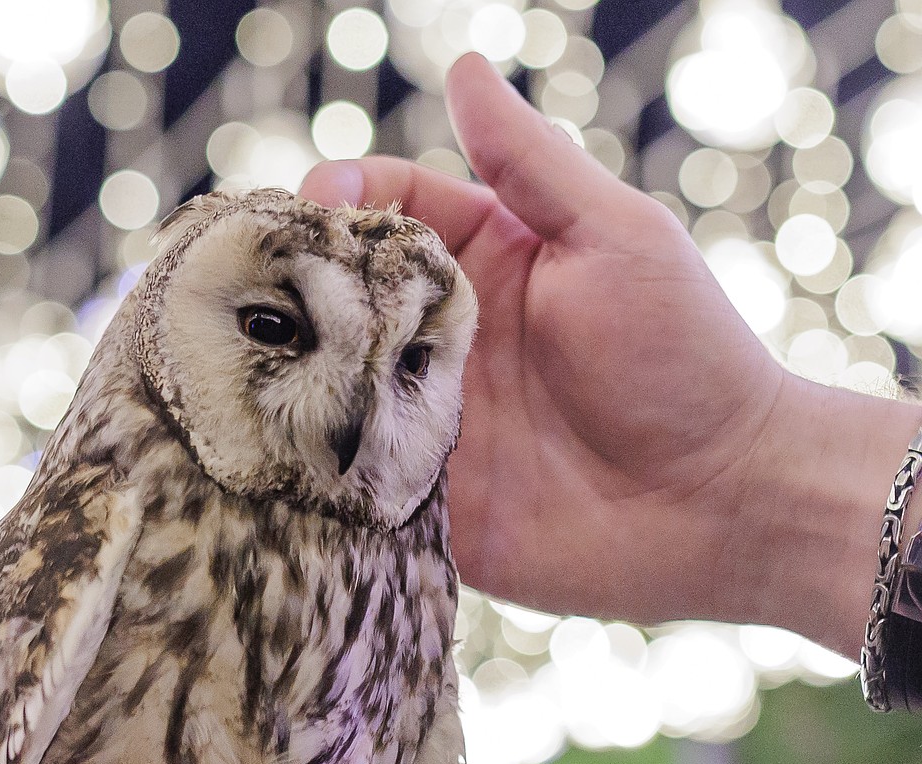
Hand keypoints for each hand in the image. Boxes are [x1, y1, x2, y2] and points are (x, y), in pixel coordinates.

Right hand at [301, 54, 919, 656]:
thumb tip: (463, 66)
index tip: (312, 203)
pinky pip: (350, 476)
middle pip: (347, 296)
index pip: (394, 211)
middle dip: (298, 283)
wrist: (717, 503)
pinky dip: (312, 462)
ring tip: (241, 359)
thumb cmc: (683, 359)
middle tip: (253, 282)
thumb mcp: (615, 240)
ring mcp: (429, 421)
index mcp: (489, 266)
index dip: (346, 198)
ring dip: (290, 372)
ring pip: (332, 385)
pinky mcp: (421, 498)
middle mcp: (446, 340)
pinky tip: (271, 446)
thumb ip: (531, 165)